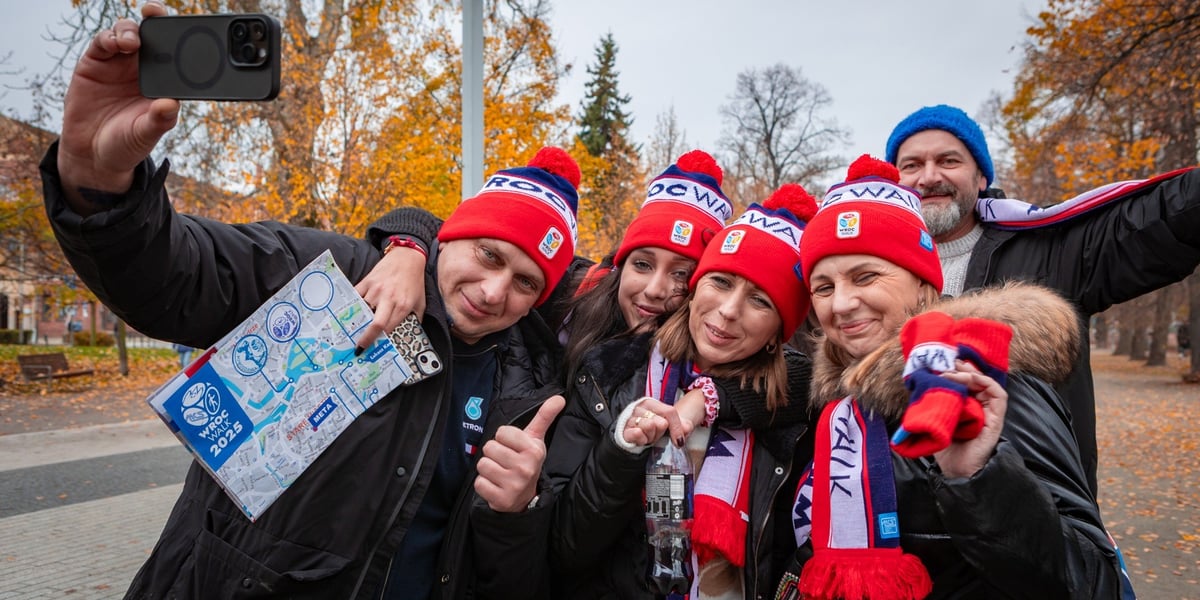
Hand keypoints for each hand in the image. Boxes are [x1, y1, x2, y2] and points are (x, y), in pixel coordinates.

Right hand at [58, 0, 179, 212]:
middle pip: (151, 36)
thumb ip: (158, 120)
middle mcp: (143, 69)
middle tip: (154, 13)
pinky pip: (102, 42)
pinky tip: (114, 43)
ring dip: (130, 30)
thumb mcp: (145, 134)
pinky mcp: (94, 63)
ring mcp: (118, 64)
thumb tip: (170, 105)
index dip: (178, 38)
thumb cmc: (127, 144)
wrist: (93, 154)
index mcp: (163, 82)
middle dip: (155, 20)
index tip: (185, 27)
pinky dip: (108, 38)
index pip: (175, 55)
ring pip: (127, 33)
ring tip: (131, 41)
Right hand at [354, 245, 427, 351]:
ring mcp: (376, 289)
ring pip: (362, 311)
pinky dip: (352, 306)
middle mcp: (389, 298)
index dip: (380, 341)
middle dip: (366, 338)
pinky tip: (349, 314)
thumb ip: (415, 320)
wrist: (407, 258)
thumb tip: (407, 337)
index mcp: (403, 305)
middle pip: (376, 323)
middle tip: (358, 348)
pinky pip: (355, 297)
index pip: (389, 328)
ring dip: (357, 322)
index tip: (373, 349)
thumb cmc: (414, 283)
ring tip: (352, 331)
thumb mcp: (420, 303)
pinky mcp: (367, 281)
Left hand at [474, 395, 564, 512]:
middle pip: (489, 447)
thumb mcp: (536, 439)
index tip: (513, 448)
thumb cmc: (527, 461)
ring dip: (488, 469)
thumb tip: (559, 398)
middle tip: (506, 462)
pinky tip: (496, 486)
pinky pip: (479, 483)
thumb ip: (544, 416)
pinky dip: (484, 484)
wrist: (525, 497)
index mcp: (533, 450)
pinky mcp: (501, 499)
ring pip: (482, 465)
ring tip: (500, 473)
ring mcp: (514, 485)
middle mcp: (525, 467)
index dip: (504, 439)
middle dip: (495, 454)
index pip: (501, 432)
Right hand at [621, 397, 696, 447]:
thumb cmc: (649, 429)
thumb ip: (681, 425)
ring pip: (649, 426)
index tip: (679, 442)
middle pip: (661, 422)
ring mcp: (631, 418)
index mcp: (651, 403)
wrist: (629, 437)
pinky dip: (642, 440)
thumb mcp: (666, 426)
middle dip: (660, 433)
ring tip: (647, 437)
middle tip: (654, 435)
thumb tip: (687, 428)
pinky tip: (641, 440)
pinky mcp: (624, 430)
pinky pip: (637, 433)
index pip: (669, 412)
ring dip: (651, 437)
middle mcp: (640, 408)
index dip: (677, 428)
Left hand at [933, 360, 1007, 478]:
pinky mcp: (996, 420)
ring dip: (972, 374)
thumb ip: (930, 404)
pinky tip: (973, 379)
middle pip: (977, 380)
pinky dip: (988, 383)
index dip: (958, 370)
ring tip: (956, 372)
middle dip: (963, 368)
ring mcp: (989, 413)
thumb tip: (917, 385)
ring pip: (988, 384)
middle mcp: (979, 408)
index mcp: (966, 407)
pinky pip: (999, 396)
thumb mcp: (934, 420)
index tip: (944, 363)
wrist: (955, 470)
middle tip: (949, 362)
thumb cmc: (944, 447)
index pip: (966, 383)